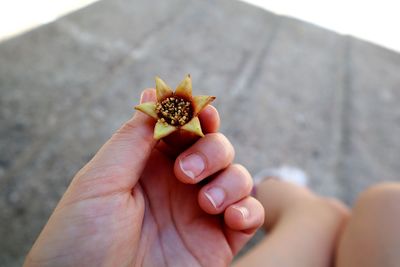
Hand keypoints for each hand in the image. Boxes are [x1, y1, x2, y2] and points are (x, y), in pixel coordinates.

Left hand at [24, 89, 263, 266]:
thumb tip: (154, 92)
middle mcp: (178, 184)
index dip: (197, 114)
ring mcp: (200, 212)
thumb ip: (132, 137)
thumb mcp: (100, 182)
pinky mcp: (217, 242)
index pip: (183, 128)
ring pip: (237, 176)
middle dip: (210, 150)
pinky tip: (230, 217)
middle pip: (215, 147)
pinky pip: (250, 215)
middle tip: (186, 172)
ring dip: (229, 180)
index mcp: (149, 165)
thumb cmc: (81, 241)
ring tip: (205, 202)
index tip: (203, 110)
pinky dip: (250, 209)